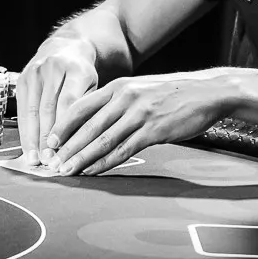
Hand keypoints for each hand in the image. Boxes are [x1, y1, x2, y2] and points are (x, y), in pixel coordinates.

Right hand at [16, 38, 98, 166]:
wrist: (65, 48)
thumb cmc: (82, 76)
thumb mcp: (93, 88)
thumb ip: (87, 112)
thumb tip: (79, 146)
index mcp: (77, 70)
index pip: (68, 102)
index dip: (64, 128)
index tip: (62, 150)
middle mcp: (54, 68)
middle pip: (48, 108)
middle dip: (46, 138)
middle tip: (48, 161)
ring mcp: (36, 72)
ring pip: (32, 110)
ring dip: (32, 137)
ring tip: (35, 159)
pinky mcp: (23, 78)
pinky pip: (22, 108)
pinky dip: (24, 129)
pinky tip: (27, 146)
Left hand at [43, 72, 232, 175]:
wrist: (208, 92)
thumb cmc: (175, 94)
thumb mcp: (141, 89)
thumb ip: (119, 101)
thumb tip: (96, 120)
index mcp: (119, 86)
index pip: (82, 106)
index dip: (63, 125)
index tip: (49, 141)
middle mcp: (125, 97)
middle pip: (88, 126)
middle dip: (67, 147)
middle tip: (51, 164)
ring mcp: (139, 113)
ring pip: (102, 139)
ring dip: (81, 158)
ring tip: (66, 171)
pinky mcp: (153, 130)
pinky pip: (123, 149)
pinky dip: (105, 163)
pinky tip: (93, 172)